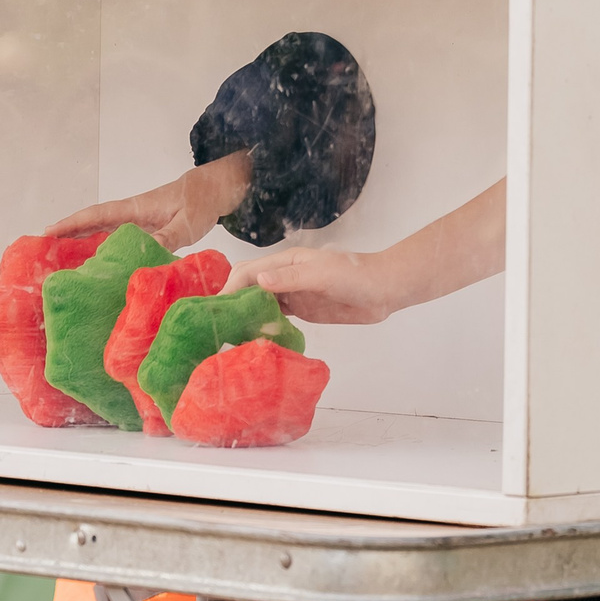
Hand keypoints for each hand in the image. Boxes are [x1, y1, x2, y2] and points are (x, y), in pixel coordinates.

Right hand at [42, 151, 248, 250]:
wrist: (217, 189)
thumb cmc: (201, 201)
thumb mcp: (187, 223)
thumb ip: (167, 238)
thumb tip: (142, 256)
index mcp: (135, 208)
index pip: (96, 215)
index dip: (71, 224)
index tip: (47, 233)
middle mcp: (130, 214)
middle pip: (91, 224)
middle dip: (66, 235)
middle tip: (42, 253)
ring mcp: (137, 221)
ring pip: (102, 232)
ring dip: (81, 243)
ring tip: (58, 262)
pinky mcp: (146, 228)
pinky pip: (116, 238)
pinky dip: (102, 248)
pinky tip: (94, 264)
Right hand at [227, 247, 402, 324]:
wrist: (383, 290)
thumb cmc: (355, 275)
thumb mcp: (322, 273)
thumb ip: (291, 278)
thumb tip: (259, 279)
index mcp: (285, 262)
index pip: (248, 273)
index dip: (230, 289)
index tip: (216, 310)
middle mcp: (284, 277)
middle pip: (248, 286)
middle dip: (232, 301)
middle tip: (216, 326)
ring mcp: (293, 294)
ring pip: (259, 302)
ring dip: (244, 315)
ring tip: (228, 336)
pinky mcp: (302, 310)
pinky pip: (275, 316)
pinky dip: (262, 325)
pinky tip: (253, 338)